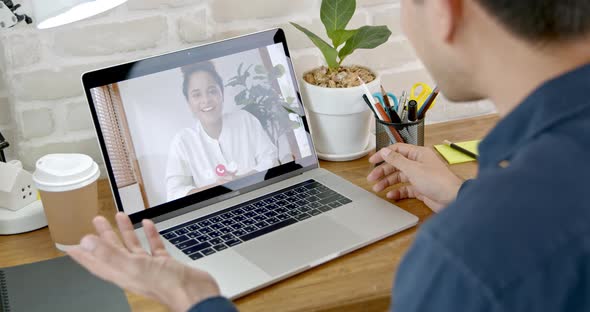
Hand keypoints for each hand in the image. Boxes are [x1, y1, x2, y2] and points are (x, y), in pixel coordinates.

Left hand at [67, 213, 220, 311]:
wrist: (194, 293)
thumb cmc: (166, 285)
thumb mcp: (134, 267)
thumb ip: (110, 253)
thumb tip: (87, 242)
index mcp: (121, 273)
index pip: (96, 262)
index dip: (83, 253)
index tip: (71, 245)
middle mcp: (133, 270)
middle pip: (113, 251)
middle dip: (104, 236)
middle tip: (97, 221)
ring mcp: (149, 267)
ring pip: (133, 246)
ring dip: (125, 231)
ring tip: (120, 216)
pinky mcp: (164, 263)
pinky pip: (153, 247)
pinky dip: (149, 235)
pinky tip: (148, 224)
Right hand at [367, 143, 462, 211]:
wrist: (453, 198)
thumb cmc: (438, 181)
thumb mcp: (413, 169)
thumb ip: (397, 160)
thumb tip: (385, 151)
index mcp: (418, 154)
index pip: (397, 150)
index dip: (383, 155)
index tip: (372, 160)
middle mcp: (418, 163)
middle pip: (396, 165)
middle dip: (383, 171)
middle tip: (372, 177)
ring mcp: (420, 176)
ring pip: (399, 177)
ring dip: (388, 182)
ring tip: (378, 188)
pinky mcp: (421, 188)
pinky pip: (405, 189)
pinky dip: (398, 191)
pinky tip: (391, 195)